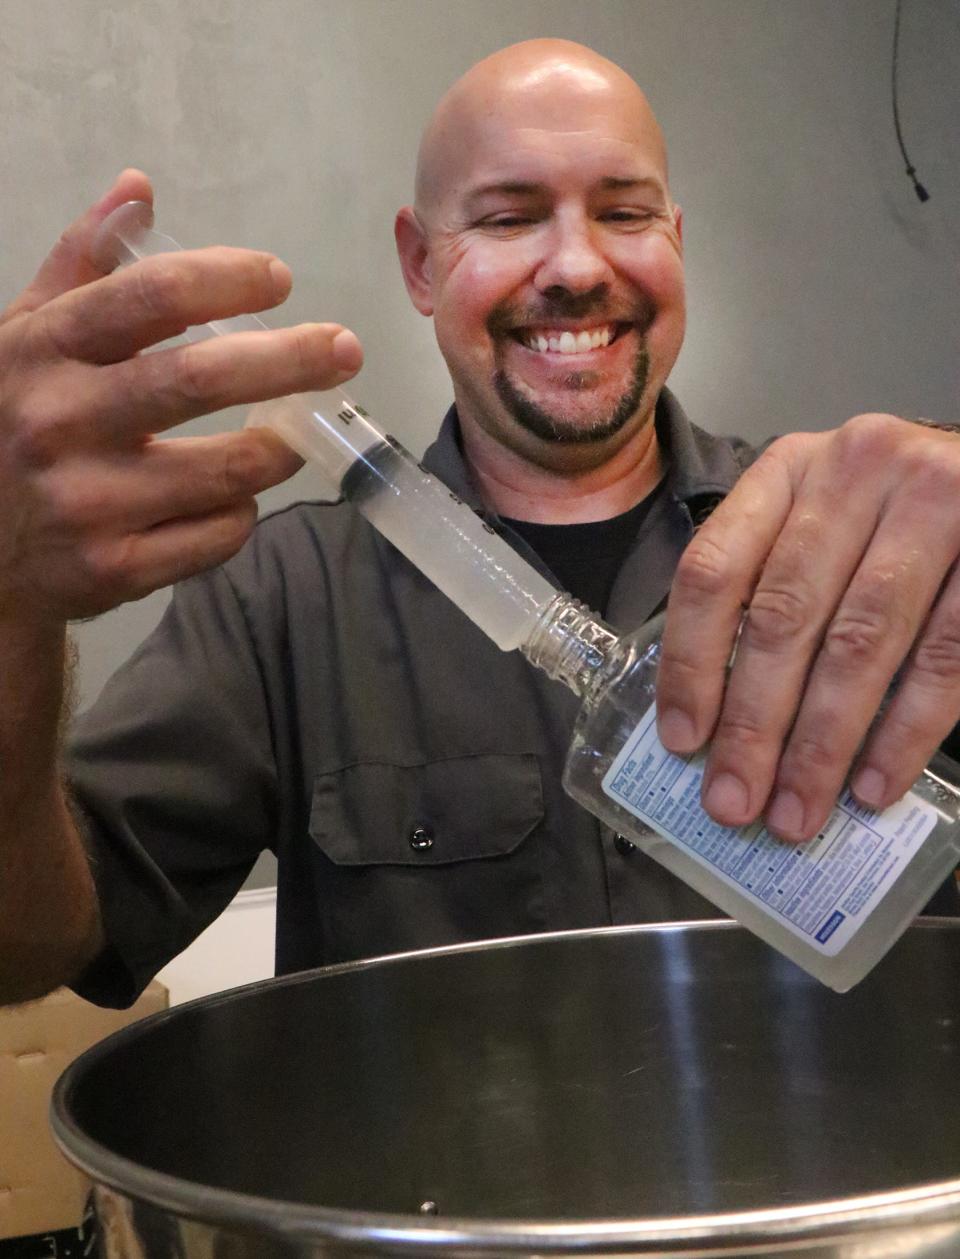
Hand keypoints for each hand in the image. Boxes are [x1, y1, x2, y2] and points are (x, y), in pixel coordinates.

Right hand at [0, 169, 362, 620]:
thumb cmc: (10, 425)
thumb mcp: (22, 340)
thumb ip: (79, 265)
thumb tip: (137, 188)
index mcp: (42, 350)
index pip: (151, 297)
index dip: (228, 279)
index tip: (277, 280)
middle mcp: (61, 424)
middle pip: (202, 379)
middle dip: (292, 359)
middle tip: (344, 350)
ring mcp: (88, 504)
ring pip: (231, 469)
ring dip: (279, 446)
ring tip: (292, 432)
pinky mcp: (116, 569)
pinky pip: (220, 534)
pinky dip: (243, 511)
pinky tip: (230, 497)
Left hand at [656, 413, 959, 840]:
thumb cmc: (893, 517)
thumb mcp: (817, 525)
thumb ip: (768, 593)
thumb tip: (712, 726)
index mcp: (788, 470)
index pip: (715, 570)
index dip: (690, 662)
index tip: (682, 741)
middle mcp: (855, 472)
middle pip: (782, 616)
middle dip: (753, 725)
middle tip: (733, 803)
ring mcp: (933, 504)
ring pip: (858, 643)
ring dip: (820, 743)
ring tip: (795, 813)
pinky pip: (943, 659)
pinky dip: (904, 731)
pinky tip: (872, 785)